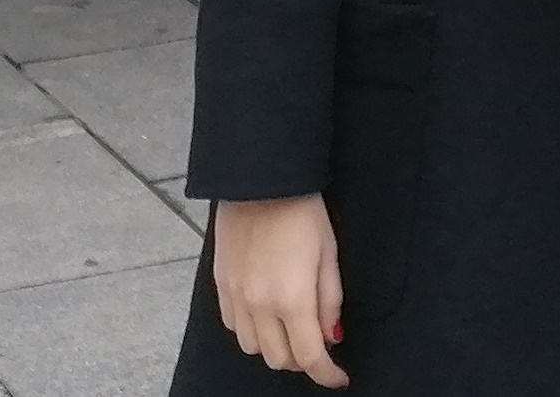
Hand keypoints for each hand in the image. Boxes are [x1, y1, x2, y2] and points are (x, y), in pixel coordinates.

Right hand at [212, 194, 351, 387]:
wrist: (259, 182)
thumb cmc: (302, 212)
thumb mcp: (329, 254)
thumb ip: (330, 300)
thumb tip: (332, 335)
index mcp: (292, 298)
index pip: (310, 356)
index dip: (327, 374)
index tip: (339, 377)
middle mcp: (259, 305)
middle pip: (279, 359)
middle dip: (303, 359)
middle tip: (318, 343)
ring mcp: (236, 296)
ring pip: (253, 348)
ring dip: (275, 346)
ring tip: (292, 326)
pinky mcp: (220, 285)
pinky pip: (234, 326)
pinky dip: (252, 330)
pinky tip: (267, 312)